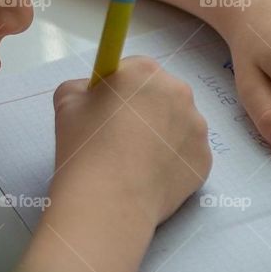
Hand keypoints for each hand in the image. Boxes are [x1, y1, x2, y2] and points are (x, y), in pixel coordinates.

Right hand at [52, 55, 212, 224]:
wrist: (110, 200)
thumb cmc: (85, 146)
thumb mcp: (66, 102)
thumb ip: (81, 88)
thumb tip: (91, 93)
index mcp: (145, 71)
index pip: (134, 71)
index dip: (119, 91)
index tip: (108, 111)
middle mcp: (179, 92)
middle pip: (161, 95)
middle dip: (145, 111)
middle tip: (120, 139)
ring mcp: (197, 128)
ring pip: (177, 125)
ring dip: (161, 136)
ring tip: (135, 163)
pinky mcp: (204, 160)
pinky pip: (186, 155)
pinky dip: (171, 164)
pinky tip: (149, 178)